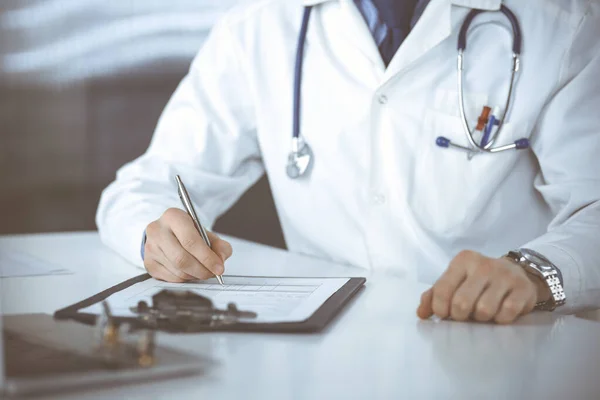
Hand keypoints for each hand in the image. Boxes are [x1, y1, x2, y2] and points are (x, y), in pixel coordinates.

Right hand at [143, 208, 232, 281]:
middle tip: (212, 273)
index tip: (219, 268)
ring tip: (203, 271)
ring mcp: (150, 248)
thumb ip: (219, 245)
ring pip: (177, 270)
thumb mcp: (206, 233)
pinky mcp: (148, 263)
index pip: (190, 241)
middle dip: (202, 270)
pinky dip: (185, 279)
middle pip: (182, 258)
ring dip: (194, 275)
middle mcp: (157, 230)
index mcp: (173, 217)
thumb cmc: (188, 233)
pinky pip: (170, 278)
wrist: (167, 233)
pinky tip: (190, 272)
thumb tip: (220, 260)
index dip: (207, 257)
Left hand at [417, 250, 550, 323]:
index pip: (441, 290)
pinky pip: (506, 314)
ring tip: (483, 312)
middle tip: (466, 315)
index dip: (440, 309)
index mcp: (463, 261)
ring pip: (484, 311)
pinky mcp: (524, 289)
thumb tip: (421, 313)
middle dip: (461, 316)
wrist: (517, 273)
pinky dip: (500, 319)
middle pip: (461, 303)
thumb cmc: (478, 281)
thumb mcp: (455, 282)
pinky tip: (500, 312)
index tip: (445, 314)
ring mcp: (505, 276)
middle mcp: (484, 264)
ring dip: (482, 318)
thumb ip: (434, 295)